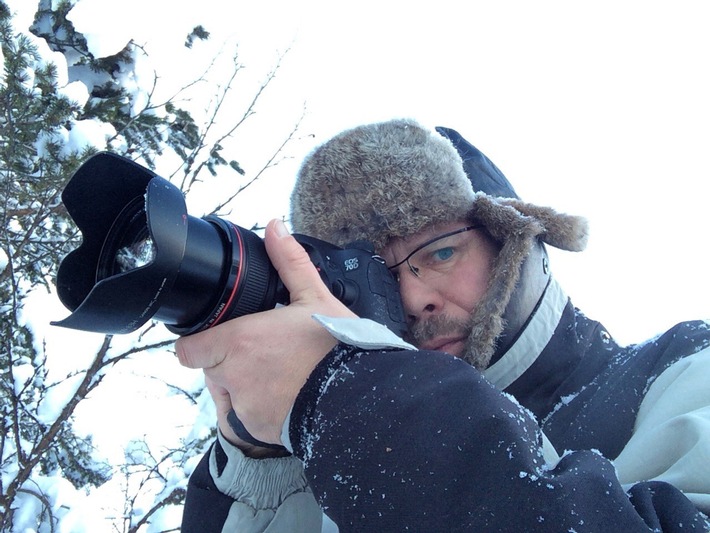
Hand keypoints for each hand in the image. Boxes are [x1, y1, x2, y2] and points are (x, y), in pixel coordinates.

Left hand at [176, 219, 355, 445]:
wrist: (360, 396)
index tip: (222, 336)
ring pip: (228, 394)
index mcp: (239, 341)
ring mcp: (244, 407)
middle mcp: (233, 377)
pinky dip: (259, 408)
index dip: (201, 342)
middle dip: (228, 360)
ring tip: (279, 374)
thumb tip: (275, 226)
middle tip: (264, 351)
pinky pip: (245, 417)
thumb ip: (289, 261)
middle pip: (211, 369)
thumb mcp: (316, 297)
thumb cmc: (337, 347)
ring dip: (243, 384)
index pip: (188, 349)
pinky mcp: (258, 430)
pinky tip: (286, 395)